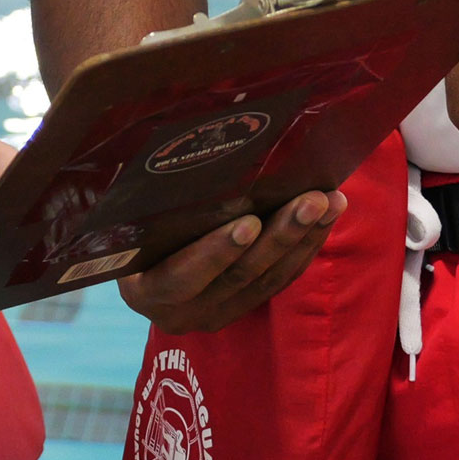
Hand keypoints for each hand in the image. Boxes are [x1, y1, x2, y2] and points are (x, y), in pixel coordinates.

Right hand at [116, 189, 345, 332]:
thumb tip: (164, 145)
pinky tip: (328, 216)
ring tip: (330, 201)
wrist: (139, 270)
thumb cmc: (129, 232)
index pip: (181, 278)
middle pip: (239, 277)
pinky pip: (281, 280)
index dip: (215, 253)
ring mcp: (217, 314)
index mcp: (145, 291)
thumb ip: (146, 204)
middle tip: (310, 200)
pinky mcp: (245, 308)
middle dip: (280, 236)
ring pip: (268, 279)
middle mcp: (182, 313)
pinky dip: (306, 248)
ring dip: (303, 239)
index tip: (249, 222)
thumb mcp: (127, 225)